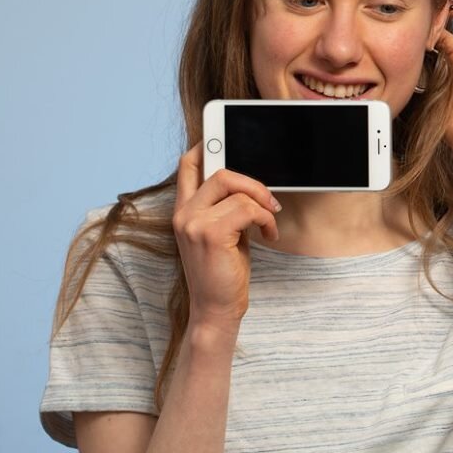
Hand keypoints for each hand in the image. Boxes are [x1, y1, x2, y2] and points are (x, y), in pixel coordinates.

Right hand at [171, 147, 280, 331]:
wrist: (216, 311)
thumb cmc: (223, 274)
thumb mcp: (223, 233)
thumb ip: (227, 207)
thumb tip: (250, 184)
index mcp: (183, 211)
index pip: (187, 165)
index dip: (206, 147)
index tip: (225, 142)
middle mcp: (183, 214)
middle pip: (217, 170)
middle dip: (251, 181)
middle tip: (268, 199)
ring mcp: (193, 223)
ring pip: (236, 188)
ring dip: (263, 205)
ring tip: (269, 223)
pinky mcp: (210, 233)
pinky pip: (247, 208)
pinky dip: (265, 218)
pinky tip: (268, 234)